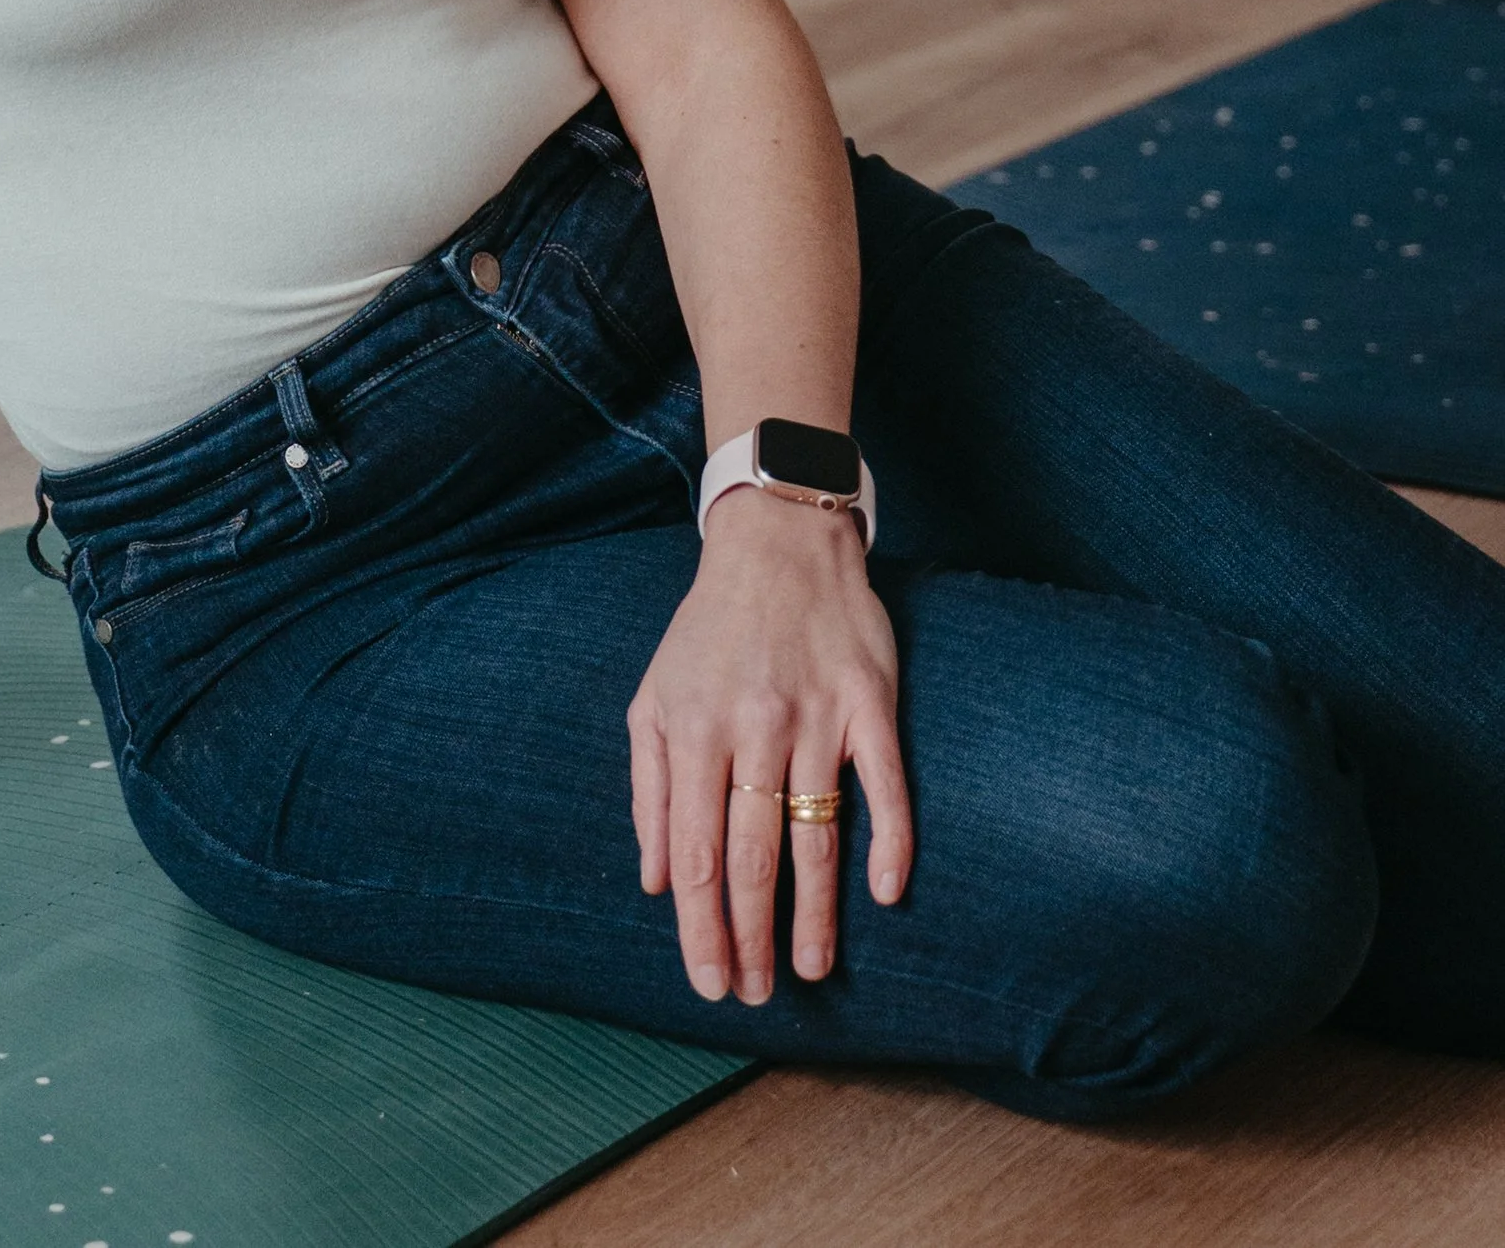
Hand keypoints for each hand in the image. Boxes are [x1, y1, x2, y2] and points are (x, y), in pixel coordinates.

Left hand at [626, 486, 912, 1002]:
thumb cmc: (708, 630)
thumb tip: (655, 881)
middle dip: (750, 938)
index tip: (709, 983)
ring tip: (812, 971)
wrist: (778, 543)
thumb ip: (649, 789)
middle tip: (754, 994)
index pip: (696, 854)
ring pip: (815, 834)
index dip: (701, 928)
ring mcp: (816, 716)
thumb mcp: (654, 697)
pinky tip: (884, 893)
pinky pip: (884, 784)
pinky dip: (889, 842)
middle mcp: (752, 728)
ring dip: (815, 914)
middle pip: (752, 858)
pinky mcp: (870, 702)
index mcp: (693, 729)